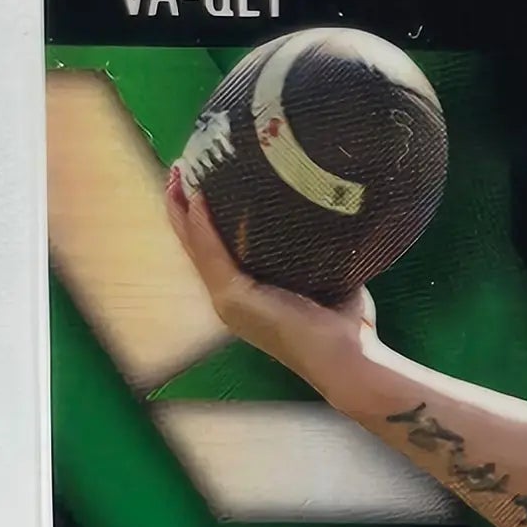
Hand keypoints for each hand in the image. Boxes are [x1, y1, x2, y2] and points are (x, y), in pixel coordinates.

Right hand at [163, 169, 376, 392]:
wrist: (349, 356)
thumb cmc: (342, 324)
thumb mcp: (322, 278)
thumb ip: (312, 252)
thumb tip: (326, 216)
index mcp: (246, 294)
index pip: (211, 250)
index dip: (196, 217)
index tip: (194, 180)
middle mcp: (230, 299)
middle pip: (194, 245)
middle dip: (180, 207)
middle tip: (176, 169)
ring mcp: (229, 302)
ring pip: (194, 247)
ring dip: (181, 210)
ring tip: (176, 174)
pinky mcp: (236, 300)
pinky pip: (212, 254)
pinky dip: (202, 226)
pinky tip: (197, 200)